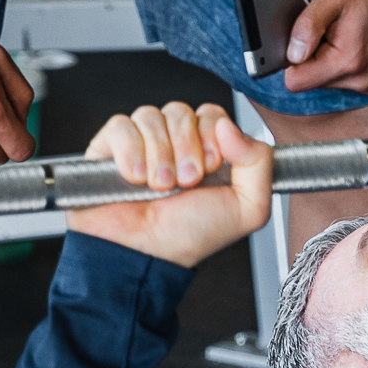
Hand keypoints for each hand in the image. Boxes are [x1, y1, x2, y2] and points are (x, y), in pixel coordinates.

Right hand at [65, 102, 273, 266]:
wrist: (145, 256)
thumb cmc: (189, 236)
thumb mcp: (247, 208)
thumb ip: (260, 162)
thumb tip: (230, 126)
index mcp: (205, 151)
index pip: (211, 114)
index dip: (212, 135)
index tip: (210, 167)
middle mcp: (172, 143)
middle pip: (181, 111)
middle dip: (186, 147)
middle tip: (185, 181)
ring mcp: (139, 144)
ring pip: (151, 116)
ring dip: (159, 154)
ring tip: (159, 186)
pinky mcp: (107, 148)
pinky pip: (120, 125)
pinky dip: (130, 151)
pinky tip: (135, 177)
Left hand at [283, 0, 367, 94]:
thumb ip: (308, 23)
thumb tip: (294, 53)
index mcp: (346, 62)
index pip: (296, 81)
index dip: (294, 60)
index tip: (308, 41)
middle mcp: (361, 80)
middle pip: (312, 82)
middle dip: (314, 59)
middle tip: (330, 34)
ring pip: (328, 82)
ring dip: (329, 61)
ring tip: (344, 37)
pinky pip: (346, 81)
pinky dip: (345, 65)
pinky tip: (355, 45)